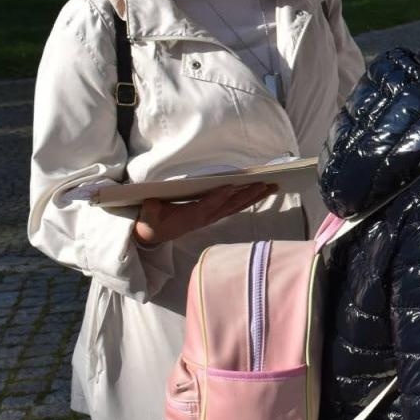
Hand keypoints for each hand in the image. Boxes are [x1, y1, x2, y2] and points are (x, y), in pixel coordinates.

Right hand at [133, 183, 276, 247]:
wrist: (153, 235)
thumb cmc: (152, 222)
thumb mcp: (149, 216)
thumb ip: (151, 210)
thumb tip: (151, 202)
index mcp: (191, 216)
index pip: (208, 205)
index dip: (219, 196)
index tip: (232, 186)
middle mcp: (206, 217)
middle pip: (230, 205)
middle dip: (248, 194)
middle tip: (265, 184)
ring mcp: (212, 217)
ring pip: (236, 206)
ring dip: (254, 196)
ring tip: (271, 187)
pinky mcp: (213, 216)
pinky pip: (234, 207)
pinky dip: (247, 199)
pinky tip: (259, 193)